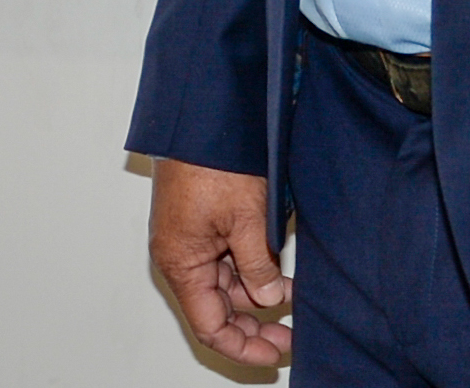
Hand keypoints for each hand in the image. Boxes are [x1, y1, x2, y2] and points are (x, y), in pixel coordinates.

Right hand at [148, 158, 292, 364]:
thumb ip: (258, 266)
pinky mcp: (197, 221)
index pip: (210, 326)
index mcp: (180, 262)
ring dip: (255, 292)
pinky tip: (274, 268)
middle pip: (216, 308)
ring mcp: (187, 237)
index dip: (243, 346)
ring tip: (291, 292)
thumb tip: (268, 299)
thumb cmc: (211, 159)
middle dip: (252, 323)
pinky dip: (248, 268)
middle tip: (288, 332)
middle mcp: (178, 255)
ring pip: (222, 283)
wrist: (199, 115)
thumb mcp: (246, 218)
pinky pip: (222, 258)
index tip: (275, 353)